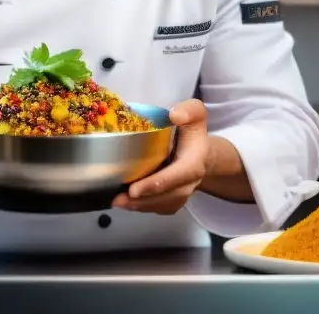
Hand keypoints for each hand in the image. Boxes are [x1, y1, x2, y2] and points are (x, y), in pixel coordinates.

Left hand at [113, 99, 207, 214]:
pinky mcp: (173, 200)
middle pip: (168, 196)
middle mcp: (190, 182)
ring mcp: (182, 194)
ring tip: (117, 202)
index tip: (135, 189)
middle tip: (119, 200)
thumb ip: (190, 110)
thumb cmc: (191, 131)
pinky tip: (125, 203)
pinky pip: (158, 208)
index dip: (157, 183)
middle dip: (143, 200)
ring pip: (162, 205)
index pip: (178, 175)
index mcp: (194, 161)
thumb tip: (174, 115)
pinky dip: (142, 207)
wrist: (201, 153)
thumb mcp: (195, 113)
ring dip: (139, 206)